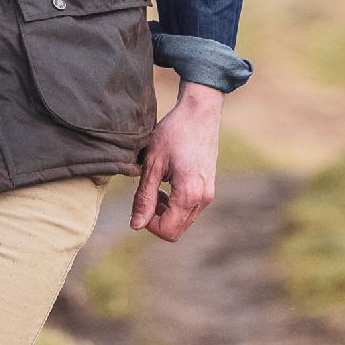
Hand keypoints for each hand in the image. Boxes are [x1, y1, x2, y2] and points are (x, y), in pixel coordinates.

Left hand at [129, 81, 221, 241]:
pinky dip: (175, 204)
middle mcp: (203, 199)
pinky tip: (167, 183)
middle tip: (147, 193)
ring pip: (183, 220)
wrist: (198, 113)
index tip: (140, 202)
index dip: (148, 223)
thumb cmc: (173, 133)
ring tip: (156, 186)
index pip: (168, 231)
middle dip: (156, 218)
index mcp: (190, 194)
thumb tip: (136, 225)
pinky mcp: (208, 188)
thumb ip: (144, 197)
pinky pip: (189, 209)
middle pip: (176, 230)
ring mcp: (208, 194)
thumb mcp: (152, 163)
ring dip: (165, 211)